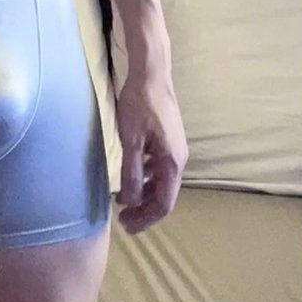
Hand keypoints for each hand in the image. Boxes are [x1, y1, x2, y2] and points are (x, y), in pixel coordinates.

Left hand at [114, 72, 188, 234]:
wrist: (151, 74)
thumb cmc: (139, 105)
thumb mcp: (131, 140)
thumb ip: (131, 172)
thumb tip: (130, 202)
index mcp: (172, 162)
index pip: (164, 203)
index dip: (146, 219)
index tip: (127, 226)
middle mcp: (178, 159)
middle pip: (164, 195)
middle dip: (144, 211)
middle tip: (122, 220)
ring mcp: (175, 149)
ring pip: (162, 182)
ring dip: (144, 194)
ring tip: (123, 201)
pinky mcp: (169, 140)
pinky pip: (159, 168)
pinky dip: (146, 178)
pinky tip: (132, 176)